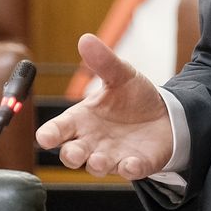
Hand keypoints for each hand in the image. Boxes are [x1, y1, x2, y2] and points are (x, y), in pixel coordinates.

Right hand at [36, 34, 173, 178]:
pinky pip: (129, 170)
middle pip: (72, 154)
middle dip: (70, 155)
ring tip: (99, 160)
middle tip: (73, 153)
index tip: (44, 138)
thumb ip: (103, 61)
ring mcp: (113, 155)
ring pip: (97, 166)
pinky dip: (128, 168)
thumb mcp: (120, 75)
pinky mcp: (135, 163)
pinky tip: (130, 163)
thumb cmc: (134, 97)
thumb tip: (86, 39)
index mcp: (83, 119)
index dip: (50, 134)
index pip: (59, 129)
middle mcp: (93, 141)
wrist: (166, 114)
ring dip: (97, 165)